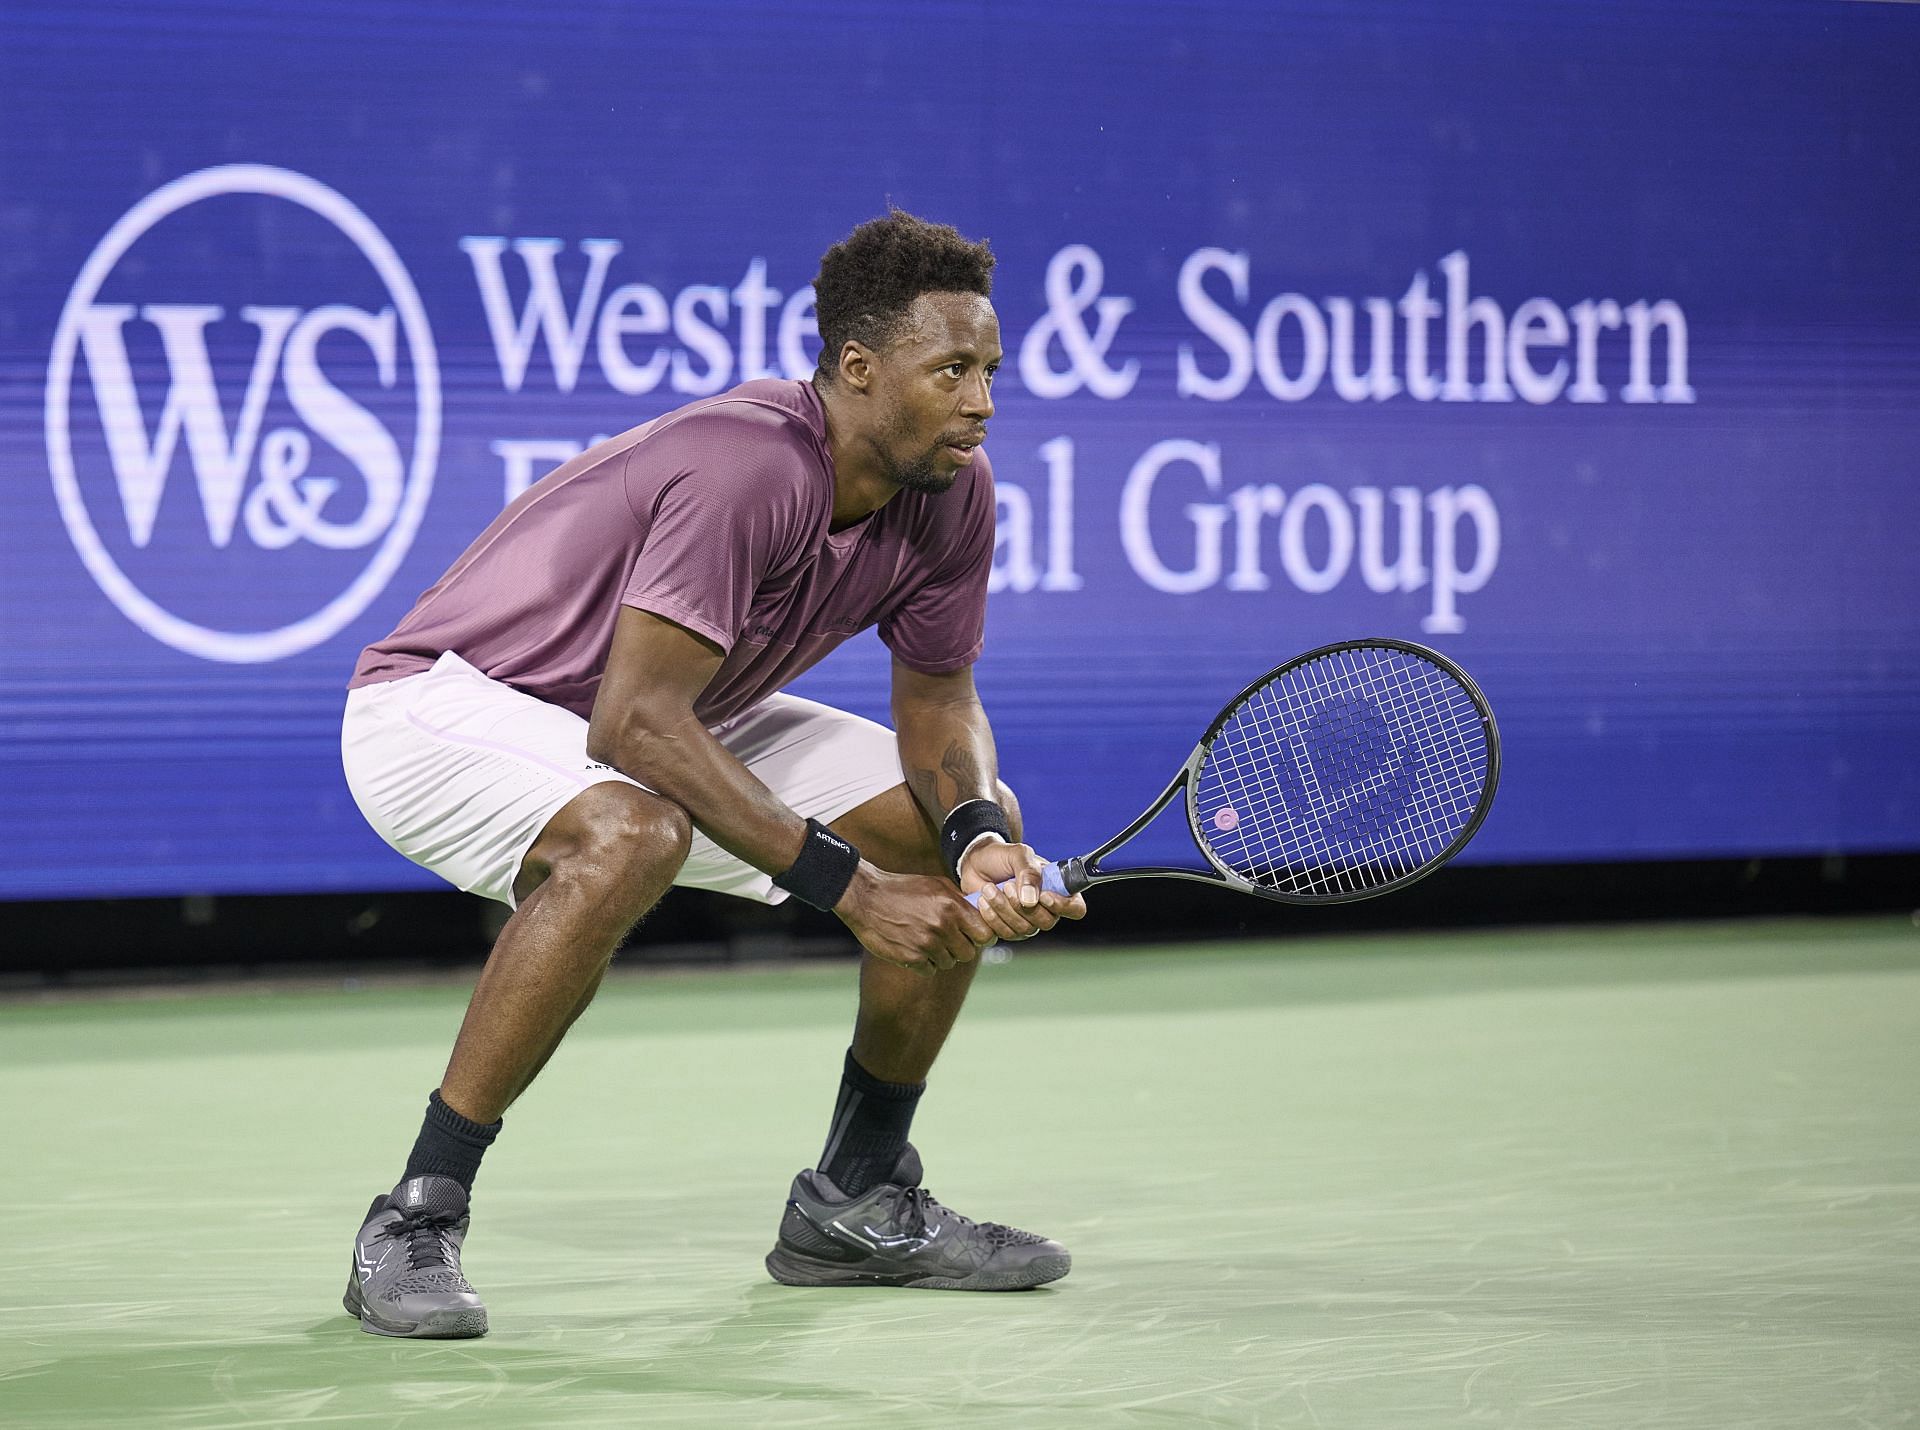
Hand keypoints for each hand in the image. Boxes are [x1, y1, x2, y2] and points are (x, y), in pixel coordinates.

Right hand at [833, 863, 994, 976]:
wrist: (865, 898)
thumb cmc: (901, 889)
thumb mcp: (934, 885)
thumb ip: (958, 900)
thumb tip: (979, 913)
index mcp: (952, 907)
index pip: (984, 934)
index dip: (981, 937)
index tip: (973, 937)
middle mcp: (942, 926)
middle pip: (968, 953)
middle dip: (959, 948)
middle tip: (947, 940)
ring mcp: (927, 944)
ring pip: (949, 963)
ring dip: (940, 955)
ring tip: (925, 940)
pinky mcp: (911, 958)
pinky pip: (930, 969)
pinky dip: (923, 963)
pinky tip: (913, 947)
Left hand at [959, 838, 1088, 941]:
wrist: (975, 864)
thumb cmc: (1001, 857)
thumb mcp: (1018, 854)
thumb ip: (1029, 872)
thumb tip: (1032, 900)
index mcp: (1056, 889)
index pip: (1075, 908)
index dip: (1063, 906)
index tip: (1043, 896)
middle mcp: (1045, 909)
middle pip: (1046, 922)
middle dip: (1022, 905)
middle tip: (1006, 886)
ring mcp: (1027, 922)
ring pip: (1024, 929)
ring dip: (1003, 908)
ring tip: (989, 889)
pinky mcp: (1007, 930)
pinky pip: (1004, 934)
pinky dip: (991, 917)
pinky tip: (983, 900)